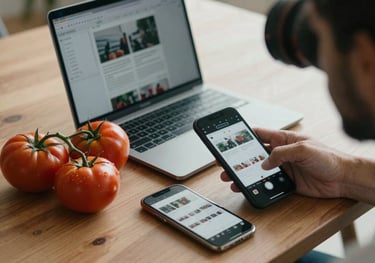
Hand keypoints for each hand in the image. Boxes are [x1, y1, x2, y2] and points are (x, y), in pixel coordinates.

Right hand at [220, 128, 351, 198]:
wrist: (343, 179)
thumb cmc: (329, 157)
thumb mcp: (303, 149)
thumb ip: (282, 154)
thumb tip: (265, 163)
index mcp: (284, 139)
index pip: (260, 134)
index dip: (244, 136)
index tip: (229, 139)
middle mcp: (281, 153)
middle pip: (254, 154)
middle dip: (238, 159)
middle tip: (224, 163)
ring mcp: (283, 168)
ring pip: (258, 170)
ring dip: (244, 174)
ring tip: (231, 178)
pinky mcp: (286, 182)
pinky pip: (267, 183)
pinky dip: (256, 185)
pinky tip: (248, 187)